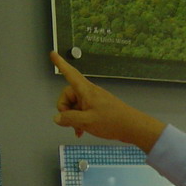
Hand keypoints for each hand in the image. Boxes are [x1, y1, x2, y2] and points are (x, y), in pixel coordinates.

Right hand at [50, 51, 166, 151]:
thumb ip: (69, 119)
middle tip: (70, 122)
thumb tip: (56, 118)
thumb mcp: (86, 122)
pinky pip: (82, 111)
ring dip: (73, 118)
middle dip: (65, 109)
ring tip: (79, 130)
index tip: (52, 53)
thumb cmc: (111, 121)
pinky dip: (79, 120)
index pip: (70, 74)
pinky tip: (81, 132)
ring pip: (75, 106)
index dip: (60, 64)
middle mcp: (88, 92)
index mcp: (86, 90)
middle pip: (68, 95)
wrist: (132, 127)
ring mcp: (93, 100)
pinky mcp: (98, 108)